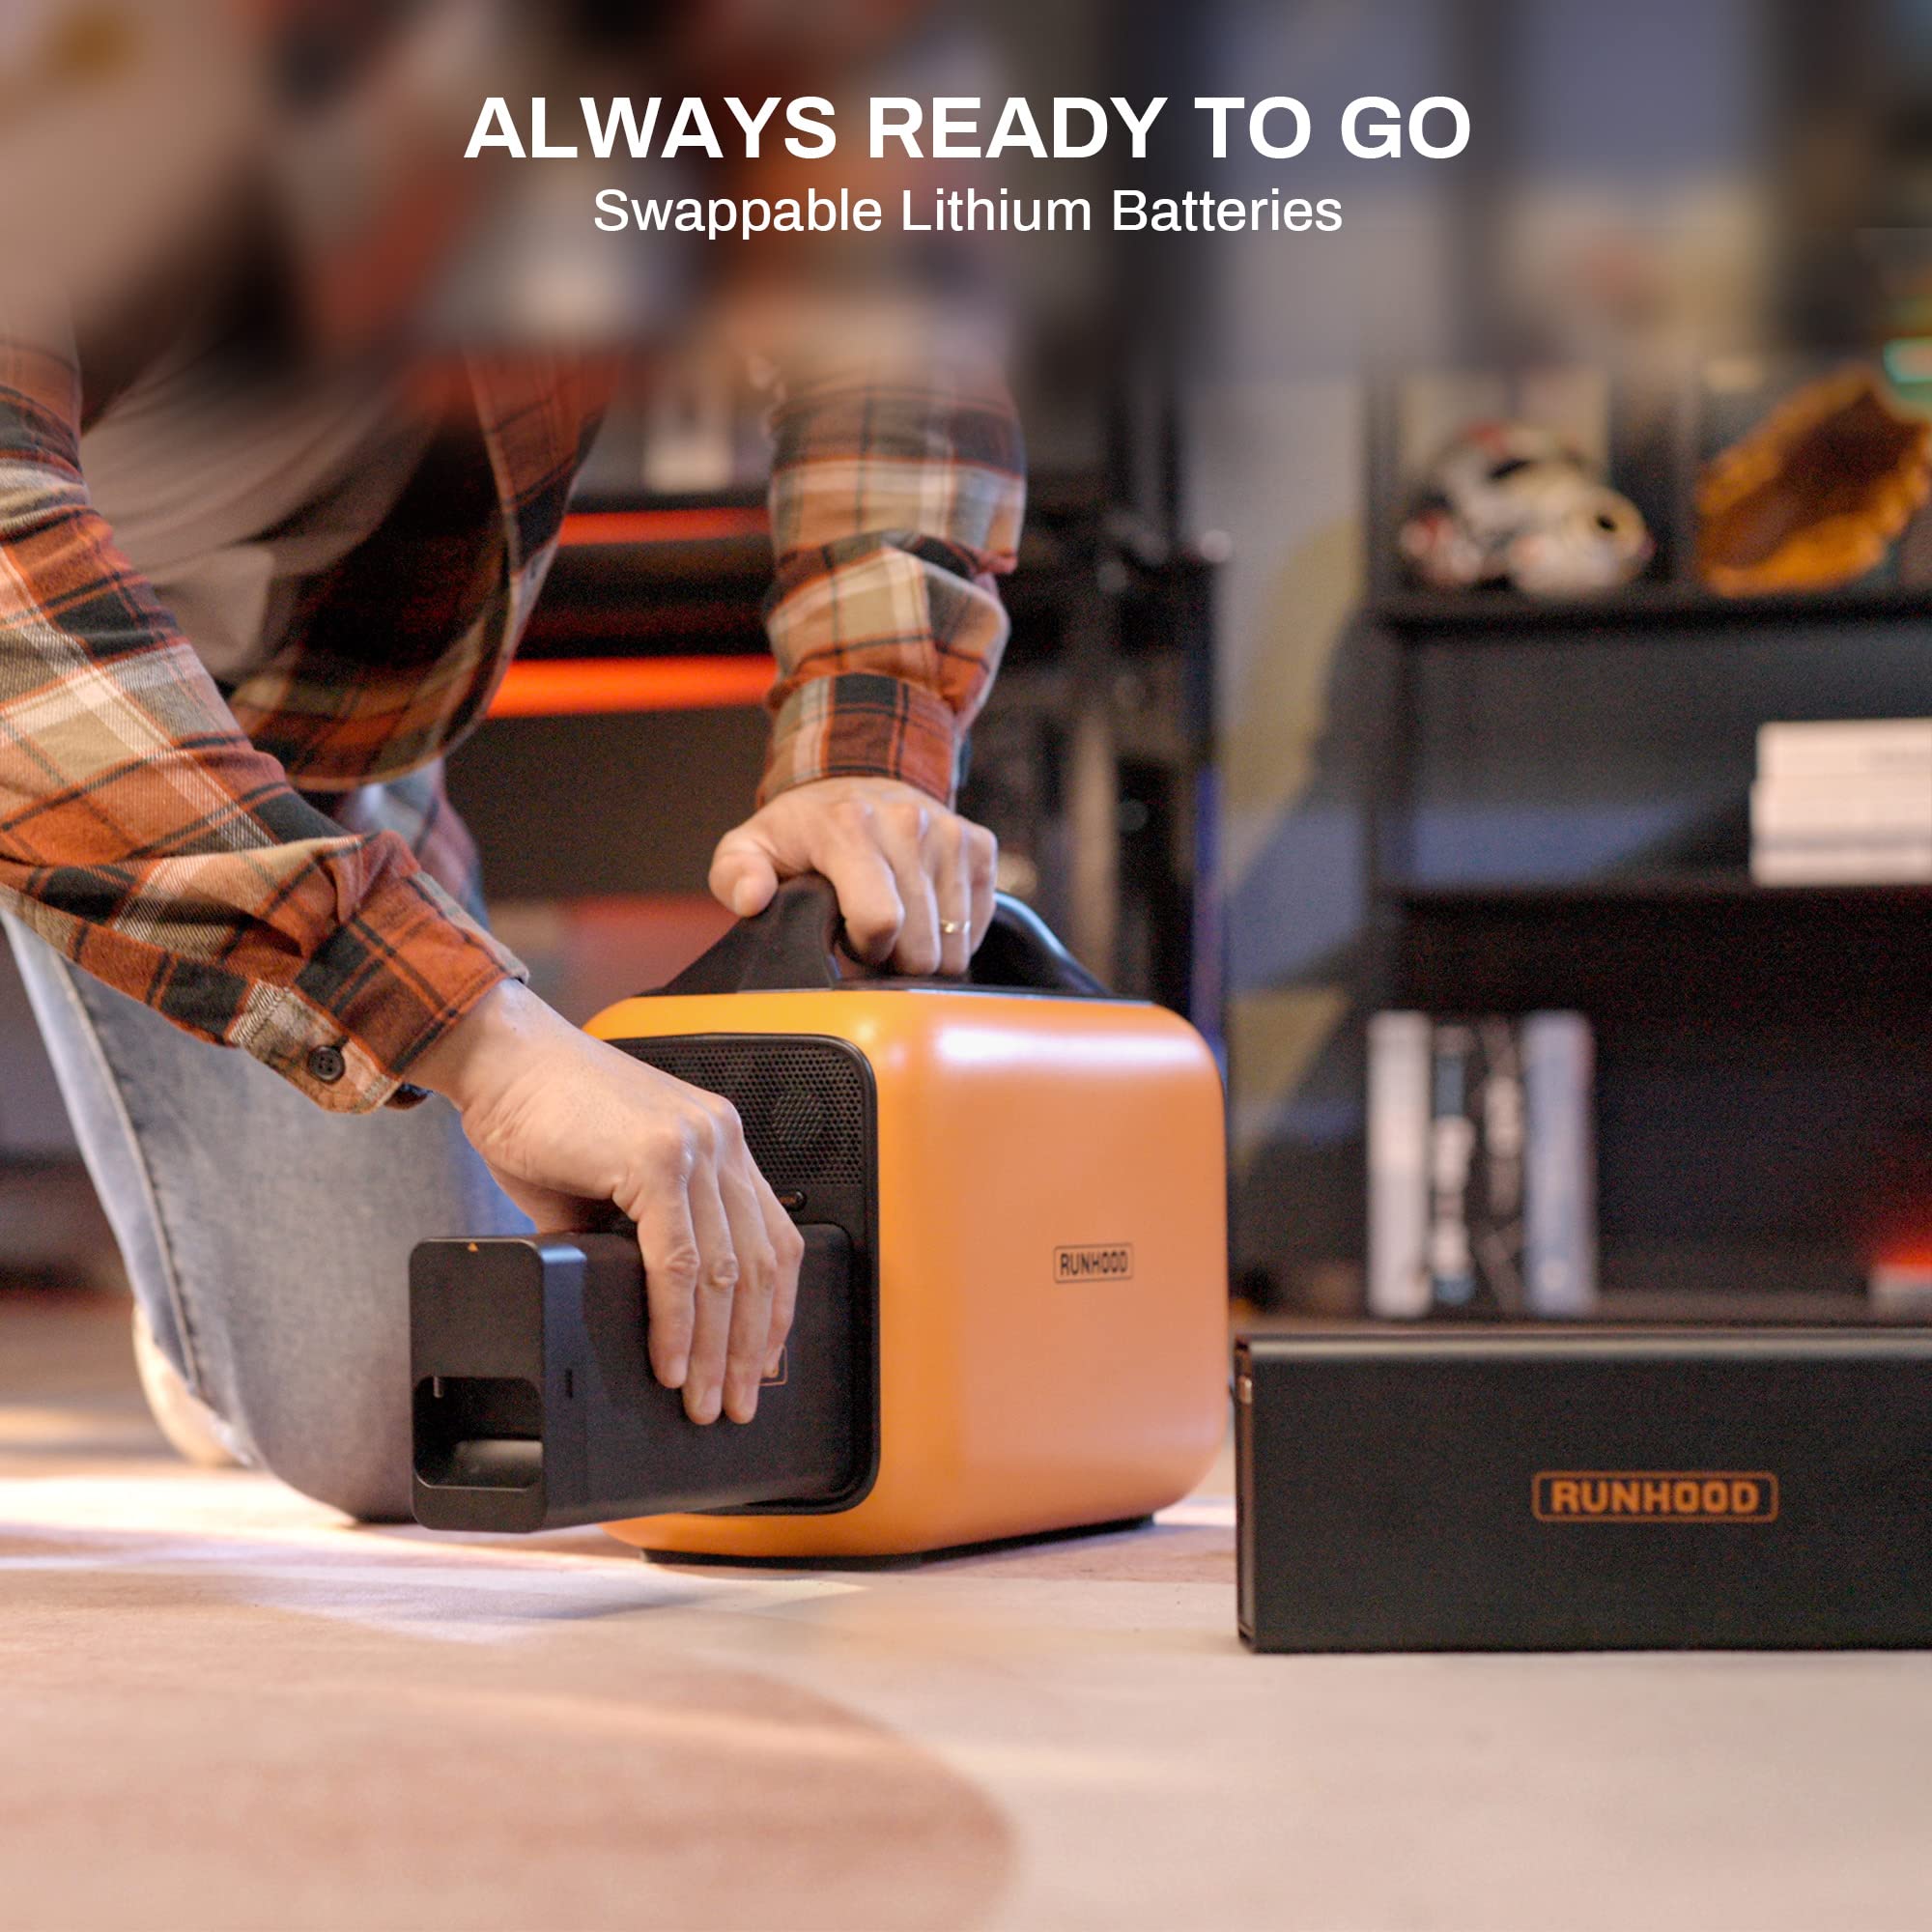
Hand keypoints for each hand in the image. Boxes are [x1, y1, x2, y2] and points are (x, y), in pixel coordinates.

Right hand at [412, 981, 802, 1425]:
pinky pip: (677, 1261)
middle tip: (735, 1403)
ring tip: (700, 1401)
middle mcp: (721, 1138)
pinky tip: (668, 1362)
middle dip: (748, 1347)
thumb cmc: (543, 1113)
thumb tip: (647, 1313)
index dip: (774, 1309)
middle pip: (758, 1264)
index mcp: (720, 1140)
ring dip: (714, 1350)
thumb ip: (638, 1237)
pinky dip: (675, 1322)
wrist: (498, 1058)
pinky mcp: (656, 1159)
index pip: (773, 1237)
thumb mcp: (610, 1181)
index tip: (762, 1361)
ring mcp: (694, 1145)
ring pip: (723, 1271)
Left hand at [710, 776, 997, 975]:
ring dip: (923, 946)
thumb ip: (736, 875)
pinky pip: (978, 925)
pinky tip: (922, 911)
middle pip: (923, 946)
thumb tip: (751, 899)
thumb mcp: (751, 847)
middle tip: (869, 932)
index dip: (864, 949)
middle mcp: (908, 822)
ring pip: (954, 944)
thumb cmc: (802, 831)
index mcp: (850, 827)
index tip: (847, 937)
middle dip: (894, 956)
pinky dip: (952, 932)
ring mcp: (949, 833)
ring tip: (894, 918)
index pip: (882, 920)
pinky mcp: (979, 844)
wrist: (857, 783)